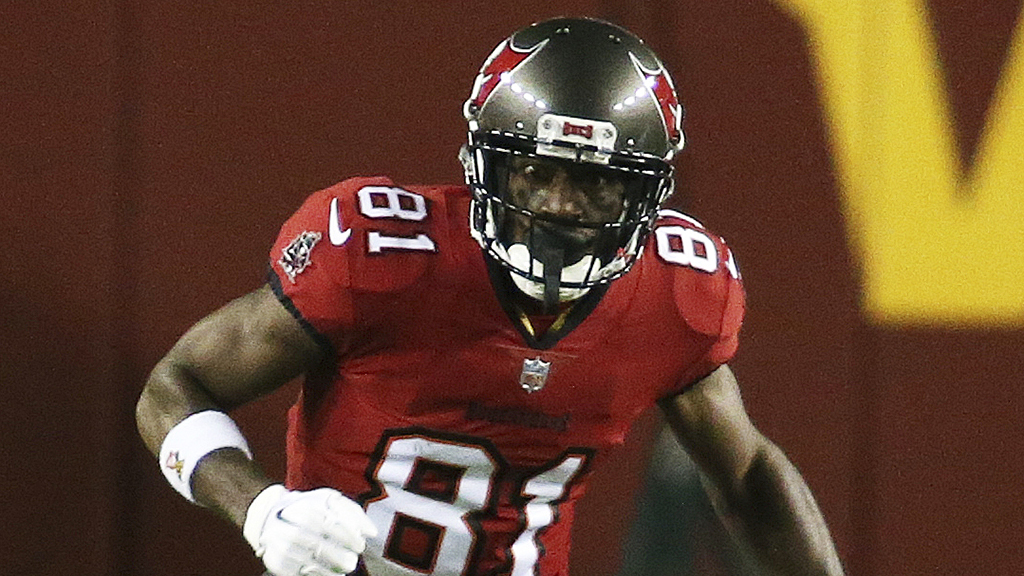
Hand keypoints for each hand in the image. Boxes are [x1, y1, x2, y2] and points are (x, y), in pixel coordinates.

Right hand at [243, 484, 377, 575]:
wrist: (271, 516)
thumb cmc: (308, 508)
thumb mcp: (329, 501)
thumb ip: (352, 512)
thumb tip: (371, 532)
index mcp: (302, 506)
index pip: (326, 522)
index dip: (347, 536)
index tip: (360, 546)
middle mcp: (286, 525)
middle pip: (314, 543)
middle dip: (337, 555)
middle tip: (353, 562)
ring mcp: (277, 544)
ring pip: (305, 560)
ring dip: (329, 569)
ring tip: (345, 570)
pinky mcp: (274, 561)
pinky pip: (296, 573)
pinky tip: (331, 575)